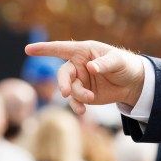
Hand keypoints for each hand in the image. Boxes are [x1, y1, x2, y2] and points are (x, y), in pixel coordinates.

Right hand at [24, 40, 145, 115]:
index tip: (28, 49)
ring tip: (89, 99)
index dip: (44, 49)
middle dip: (63, 83)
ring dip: (76, 95)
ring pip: (69, 89)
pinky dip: (77, 106)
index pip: (60, 49)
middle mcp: (77, 65)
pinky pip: (75, 101)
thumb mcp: (118, 61)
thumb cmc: (124, 65)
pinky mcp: (83, 94)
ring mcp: (79, 81)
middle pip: (63, 73)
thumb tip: (91, 67)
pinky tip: (82, 111)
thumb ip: (105, 63)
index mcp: (83, 51)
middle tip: (66, 92)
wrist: (132, 83)